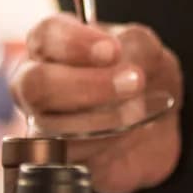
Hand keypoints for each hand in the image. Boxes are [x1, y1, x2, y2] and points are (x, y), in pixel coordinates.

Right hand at [12, 16, 183, 192]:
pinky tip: (127, 133)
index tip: (113, 51)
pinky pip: (69, 155)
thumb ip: (132, 44)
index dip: (76, 43)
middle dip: (89, 85)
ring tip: (138, 110)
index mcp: (52, 43)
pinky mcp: (54, 158)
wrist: (157, 123)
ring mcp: (39, 122)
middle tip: (134, 82)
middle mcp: (35, 81)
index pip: (45, 34)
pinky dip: (105, 143)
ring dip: (106, 118)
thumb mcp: (147, 48)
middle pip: (36, 83)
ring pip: (52, 125)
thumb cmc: (142, 74)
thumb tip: (117, 59)